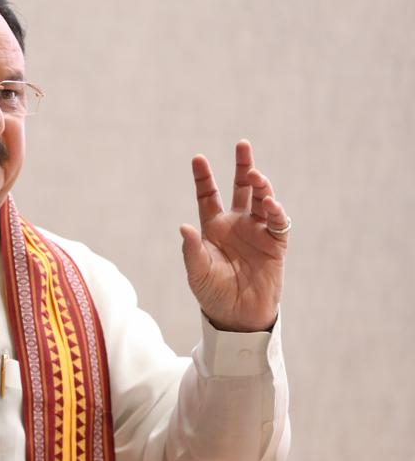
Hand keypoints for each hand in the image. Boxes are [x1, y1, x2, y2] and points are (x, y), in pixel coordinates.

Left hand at [179, 140, 289, 331]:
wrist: (238, 316)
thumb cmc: (213, 294)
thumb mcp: (197, 272)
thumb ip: (191, 250)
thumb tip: (183, 227)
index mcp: (213, 227)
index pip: (209, 195)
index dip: (203, 177)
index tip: (198, 158)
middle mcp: (236, 224)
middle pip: (240, 189)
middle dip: (242, 167)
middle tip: (242, 144)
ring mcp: (256, 232)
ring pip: (261, 200)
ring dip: (260, 186)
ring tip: (255, 175)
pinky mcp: (275, 244)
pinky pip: (277, 223)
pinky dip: (275, 211)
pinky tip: (269, 204)